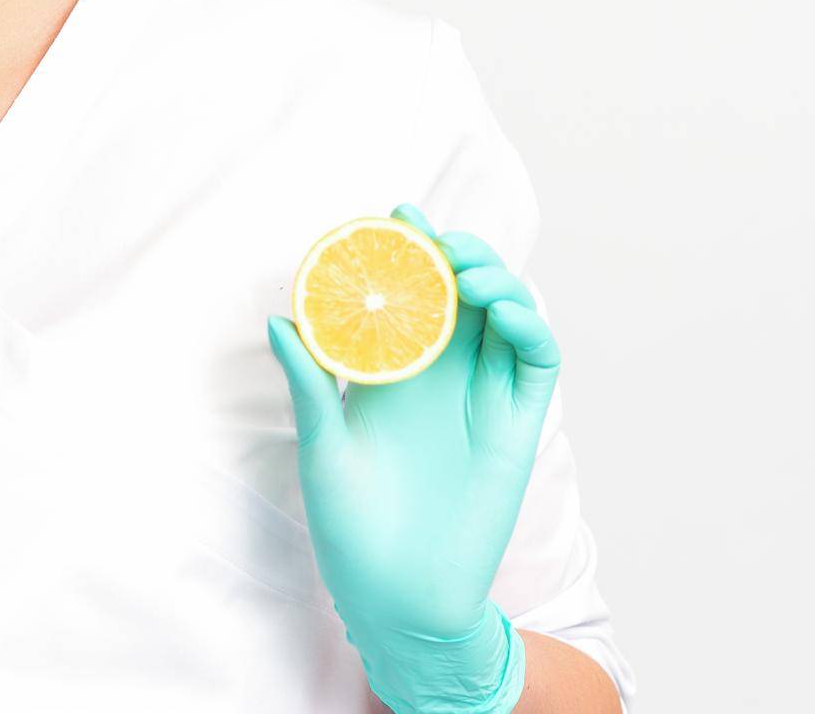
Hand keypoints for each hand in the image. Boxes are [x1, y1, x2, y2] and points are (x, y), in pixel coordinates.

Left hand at [267, 202, 561, 713]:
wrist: (395, 600)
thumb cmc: (350, 528)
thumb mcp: (321, 447)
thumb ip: (310, 384)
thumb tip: (277, 320)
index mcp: (397, 369)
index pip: (414, 291)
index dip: (412, 248)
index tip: (398, 214)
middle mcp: (446, 372)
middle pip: (466, 288)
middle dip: (458, 251)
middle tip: (436, 239)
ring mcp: (485, 392)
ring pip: (507, 311)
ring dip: (497, 277)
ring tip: (467, 271)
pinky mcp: (517, 421)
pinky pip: (537, 359)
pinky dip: (530, 323)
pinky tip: (503, 309)